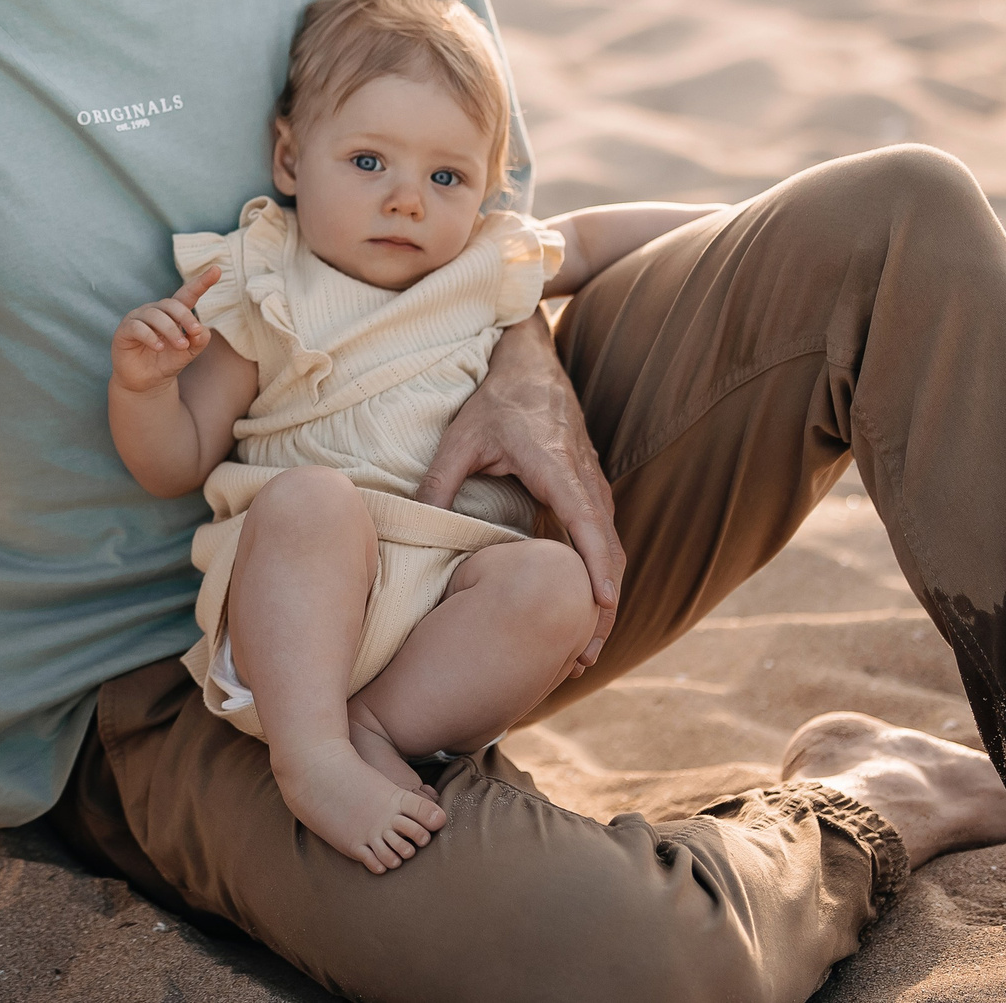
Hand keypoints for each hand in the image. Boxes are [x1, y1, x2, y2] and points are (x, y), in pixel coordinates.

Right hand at [111, 265, 223, 394]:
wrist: (147, 383)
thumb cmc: (167, 362)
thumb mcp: (189, 352)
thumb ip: (198, 340)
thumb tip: (200, 329)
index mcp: (172, 313)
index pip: (187, 294)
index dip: (201, 282)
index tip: (217, 270)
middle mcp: (154, 311)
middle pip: (171, 304)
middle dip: (185, 317)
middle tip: (195, 332)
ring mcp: (138, 319)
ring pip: (155, 315)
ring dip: (171, 330)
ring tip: (180, 346)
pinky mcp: (124, 331)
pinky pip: (137, 327)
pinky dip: (150, 336)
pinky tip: (159, 347)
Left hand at [417, 312, 622, 667]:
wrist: (532, 365)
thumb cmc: (495, 401)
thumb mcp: (460, 438)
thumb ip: (439, 481)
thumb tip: (414, 522)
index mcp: (557, 467)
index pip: (586, 524)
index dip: (595, 567)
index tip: (601, 606)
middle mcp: (585, 479)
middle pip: (607, 550)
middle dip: (602, 606)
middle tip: (584, 657)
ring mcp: (593, 485)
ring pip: (609, 549)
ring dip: (603, 597)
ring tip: (586, 648)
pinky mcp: (590, 491)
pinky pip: (602, 539)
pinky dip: (600, 576)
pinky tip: (585, 609)